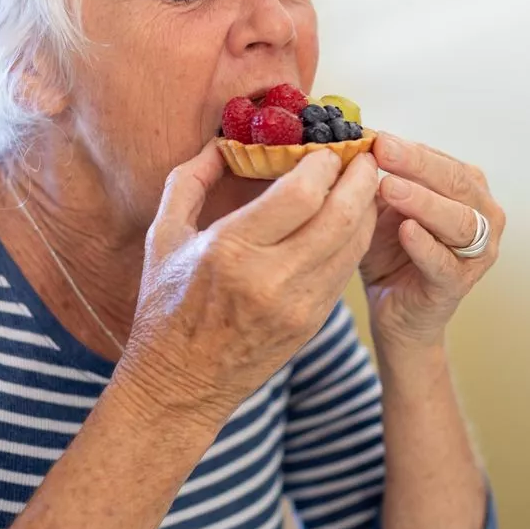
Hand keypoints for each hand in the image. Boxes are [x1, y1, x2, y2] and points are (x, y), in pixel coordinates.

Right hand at [114, 144, 379, 426]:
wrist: (179, 387)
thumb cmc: (165, 306)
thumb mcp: (163, 236)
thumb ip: (191, 181)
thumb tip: (222, 141)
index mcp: (230, 250)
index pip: (301, 195)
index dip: (323, 164)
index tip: (325, 147)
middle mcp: (270, 279)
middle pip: (340, 216)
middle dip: (360, 178)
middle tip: (365, 155)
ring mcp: (297, 306)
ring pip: (353, 244)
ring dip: (367, 207)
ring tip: (366, 181)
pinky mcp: (313, 324)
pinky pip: (346, 270)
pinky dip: (357, 239)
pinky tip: (354, 219)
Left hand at [361, 133, 504, 352]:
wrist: (393, 308)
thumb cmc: (392, 250)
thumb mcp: (385, 207)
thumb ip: (382, 177)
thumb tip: (358, 140)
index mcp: (469, 189)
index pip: (443, 161)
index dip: (410, 148)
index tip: (377, 136)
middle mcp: (483, 216)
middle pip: (456, 182)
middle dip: (417, 164)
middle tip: (383, 150)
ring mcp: (477, 253)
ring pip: (459, 221)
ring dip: (423, 201)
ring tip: (389, 187)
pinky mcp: (458, 284)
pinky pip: (444, 263)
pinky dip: (425, 245)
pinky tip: (405, 230)